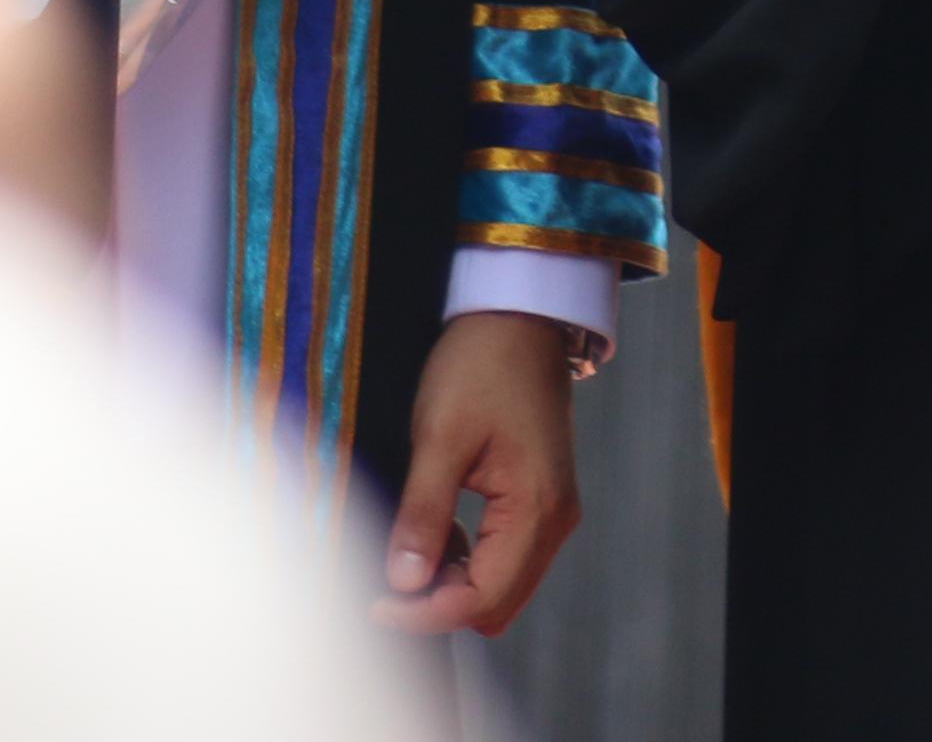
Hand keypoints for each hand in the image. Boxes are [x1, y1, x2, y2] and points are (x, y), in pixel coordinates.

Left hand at [378, 307, 584, 635]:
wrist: (519, 318)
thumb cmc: (480, 366)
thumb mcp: (440, 436)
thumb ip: (424, 514)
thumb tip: (404, 583)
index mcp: (536, 508)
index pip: (483, 598)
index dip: (427, 613)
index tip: (377, 603)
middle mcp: (554, 520)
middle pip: (497, 603)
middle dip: (441, 604)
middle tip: (388, 579)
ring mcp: (551, 511)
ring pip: (501, 585)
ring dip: (453, 583)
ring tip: (408, 548)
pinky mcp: (540, 500)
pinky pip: (504, 558)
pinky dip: (466, 561)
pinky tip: (435, 530)